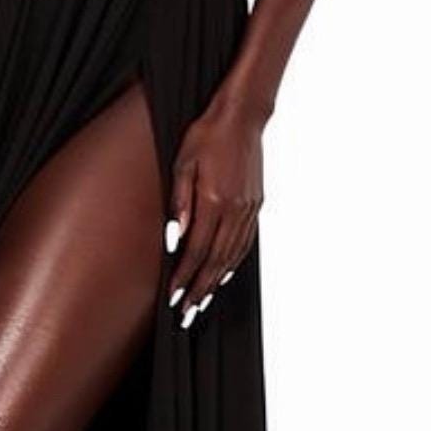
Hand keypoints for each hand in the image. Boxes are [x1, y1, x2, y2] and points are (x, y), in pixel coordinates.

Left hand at [164, 102, 263, 327]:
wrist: (242, 116)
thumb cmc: (207, 134)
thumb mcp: (182, 162)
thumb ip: (179, 202)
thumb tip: (175, 238)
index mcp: (215, 200)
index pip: (197, 250)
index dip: (184, 276)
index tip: (173, 297)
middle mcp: (235, 210)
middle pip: (216, 261)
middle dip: (199, 289)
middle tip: (186, 313)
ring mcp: (249, 209)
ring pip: (232, 256)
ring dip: (215, 282)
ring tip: (202, 303)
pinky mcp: (256, 205)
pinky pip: (244, 243)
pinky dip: (233, 264)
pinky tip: (223, 275)